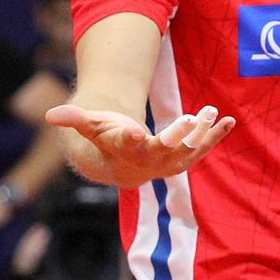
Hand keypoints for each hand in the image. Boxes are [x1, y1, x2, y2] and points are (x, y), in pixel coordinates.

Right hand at [46, 104, 234, 188]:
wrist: (123, 168)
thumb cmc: (105, 140)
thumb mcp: (90, 126)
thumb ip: (74, 119)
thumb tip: (49, 115)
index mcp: (124, 150)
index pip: (127, 145)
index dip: (130, 138)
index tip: (133, 130)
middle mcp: (149, 159)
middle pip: (165, 148)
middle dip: (178, 134)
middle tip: (191, 117)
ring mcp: (169, 161)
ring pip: (188, 149)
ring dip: (203, 132)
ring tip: (212, 111)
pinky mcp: (184, 158)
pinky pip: (202, 148)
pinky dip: (216, 136)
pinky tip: (230, 121)